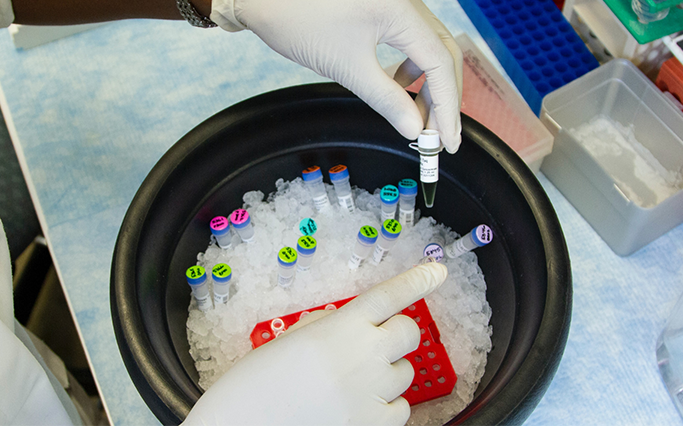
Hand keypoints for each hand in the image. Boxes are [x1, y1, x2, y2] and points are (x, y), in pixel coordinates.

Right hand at [181, 262, 447, 425]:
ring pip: (406, 372)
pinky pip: (401, 409)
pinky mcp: (376, 423)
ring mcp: (374, 390)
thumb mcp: (291, 340)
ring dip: (388, 372)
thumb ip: (328, 327)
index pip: (391, 295)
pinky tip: (359, 406)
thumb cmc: (258, 382)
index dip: (417, 281)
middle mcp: (365, 353)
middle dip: (397, 334)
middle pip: (409, 332)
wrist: (245, 424)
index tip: (437, 272)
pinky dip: (386, 407)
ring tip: (353, 382)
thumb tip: (349, 325)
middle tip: (377, 342)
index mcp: (342, 325)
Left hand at [211, 0, 462, 152]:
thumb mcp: (346, 68)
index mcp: (400, 9)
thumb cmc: (299, 23)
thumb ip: (387, 100)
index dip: (448, 106)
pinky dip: (410, 67)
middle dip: (444, 98)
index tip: (446, 142)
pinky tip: (397, 86)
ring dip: (428, 83)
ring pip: (428, 46)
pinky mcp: (380, 3)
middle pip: (443, 53)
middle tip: (439, 136)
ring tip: (416, 117)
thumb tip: (414, 130)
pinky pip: (409, 38)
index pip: (441, 62)